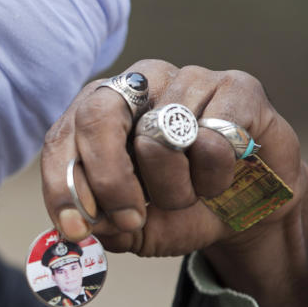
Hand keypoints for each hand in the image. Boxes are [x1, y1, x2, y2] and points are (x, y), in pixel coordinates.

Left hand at [39, 60, 307, 306]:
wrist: (246, 208)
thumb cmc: (180, 209)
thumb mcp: (132, 228)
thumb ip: (101, 224)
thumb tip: (80, 224)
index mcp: (97, 113)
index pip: (61, 138)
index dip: (62, 185)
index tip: (76, 228)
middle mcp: (136, 84)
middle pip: (99, 117)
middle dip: (109, 179)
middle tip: (130, 219)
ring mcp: (186, 78)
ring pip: (160, 137)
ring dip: (175, 189)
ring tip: (191, 193)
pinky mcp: (235, 86)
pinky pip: (213, 139)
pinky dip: (215, 176)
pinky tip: (222, 176)